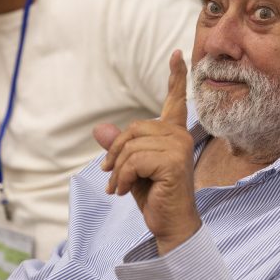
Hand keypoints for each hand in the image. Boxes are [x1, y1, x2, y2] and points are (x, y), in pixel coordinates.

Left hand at [94, 50, 200, 255]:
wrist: (169, 225)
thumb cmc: (154, 196)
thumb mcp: (130, 168)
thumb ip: (118, 148)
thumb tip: (100, 130)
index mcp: (173, 133)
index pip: (175, 100)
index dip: (176, 76)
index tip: (177, 54)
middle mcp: (179, 135)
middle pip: (133, 129)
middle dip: (115, 154)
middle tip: (110, 176)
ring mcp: (179, 146)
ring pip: (130, 146)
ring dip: (117, 171)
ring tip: (118, 187)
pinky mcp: (173, 161)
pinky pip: (134, 160)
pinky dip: (122, 177)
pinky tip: (123, 191)